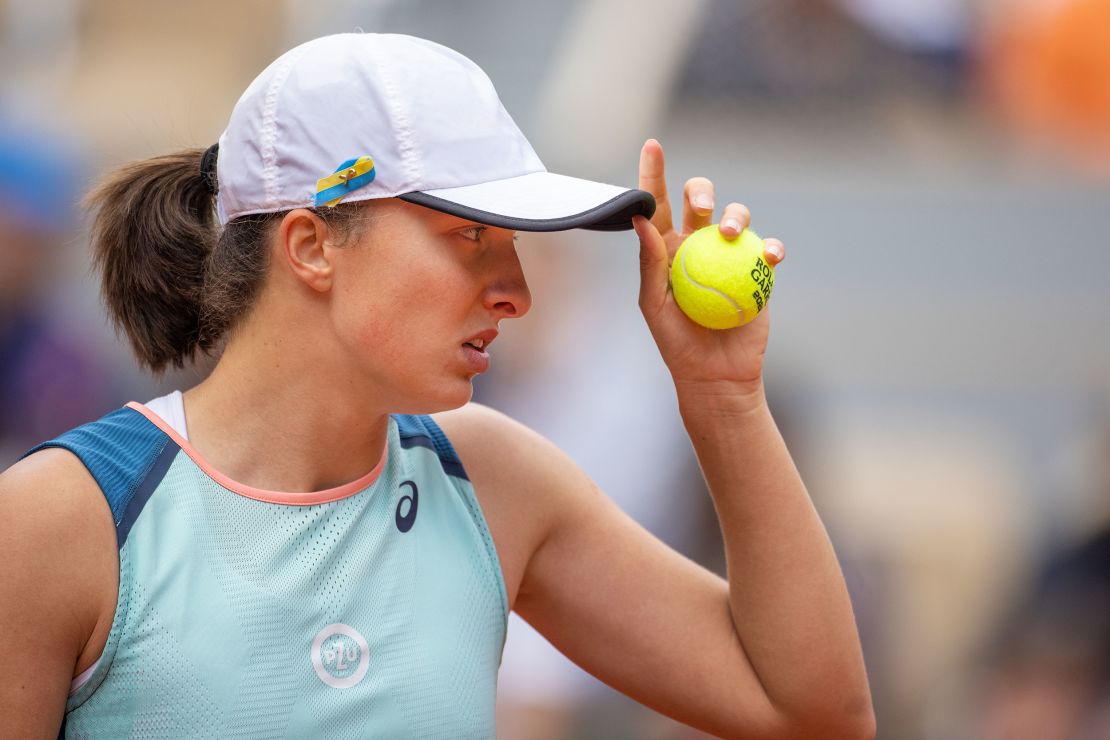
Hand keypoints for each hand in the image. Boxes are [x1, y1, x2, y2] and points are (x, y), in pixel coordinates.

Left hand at [633, 139, 785, 398]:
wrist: (716, 374)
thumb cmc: (677, 343)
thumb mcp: (655, 305)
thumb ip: (650, 262)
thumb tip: (640, 219)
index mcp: (667, 249)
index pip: (659, 205)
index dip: (655, 174)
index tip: (653, 144)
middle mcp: (698, 245)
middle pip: (702, 201)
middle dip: (702, 191)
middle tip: (702, 208)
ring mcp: (730, 256)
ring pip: (738, 217)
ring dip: (738, 216)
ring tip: (733, 234)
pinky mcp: (758, 272)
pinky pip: (768, 249)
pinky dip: (772, 247)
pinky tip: (771, 255)